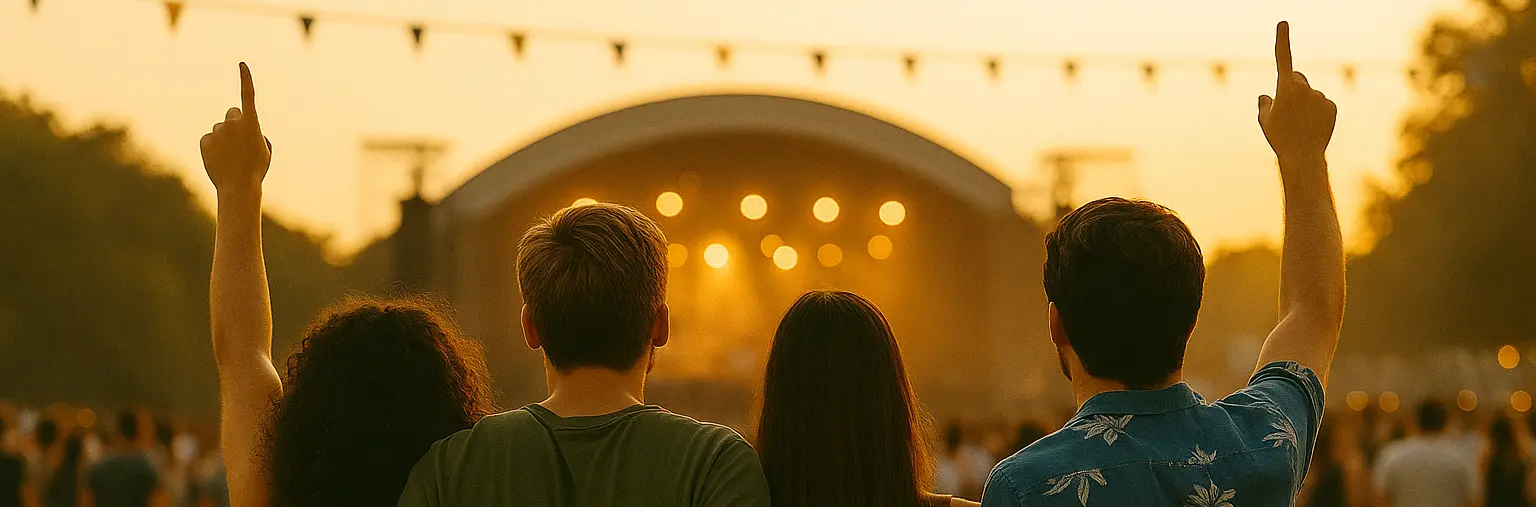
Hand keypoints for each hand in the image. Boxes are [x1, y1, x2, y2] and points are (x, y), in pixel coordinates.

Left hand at [200, 62, 270, 194]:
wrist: (238, 187)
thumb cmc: (256, 169)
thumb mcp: (263, 149)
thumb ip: (254, 133)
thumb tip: (243, 129)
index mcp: (251, 122)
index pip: (248, 95)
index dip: (245, 78)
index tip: (241, 64)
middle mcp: (233, 122)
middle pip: (232, 114)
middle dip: (235, 123)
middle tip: (240, 143)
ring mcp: (217, 131)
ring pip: (220, 129)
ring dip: (225, 139)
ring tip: (231, 158)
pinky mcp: (205, 140)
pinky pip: (209, 140)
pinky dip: (213, 148)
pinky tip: (220, 160)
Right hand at [1258, 22, 1336, 161]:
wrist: (1303, 156)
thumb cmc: (1279, 137)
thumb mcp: (1265, 120)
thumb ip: (1265, 103)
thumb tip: (1267, 97)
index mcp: (1286, 87)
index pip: (1283, 58)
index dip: (1282, 39)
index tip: (1283, 23)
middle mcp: (1305, 88)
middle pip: (1297, 79)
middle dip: (1292, 88)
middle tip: (1287, 111)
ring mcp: (1320, 97)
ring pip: (1309, 94)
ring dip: (1304, 104)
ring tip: (1300, 124)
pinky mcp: (1331, 106)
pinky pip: (1321, 104)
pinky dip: (1316, 112)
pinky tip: (1312, 126)